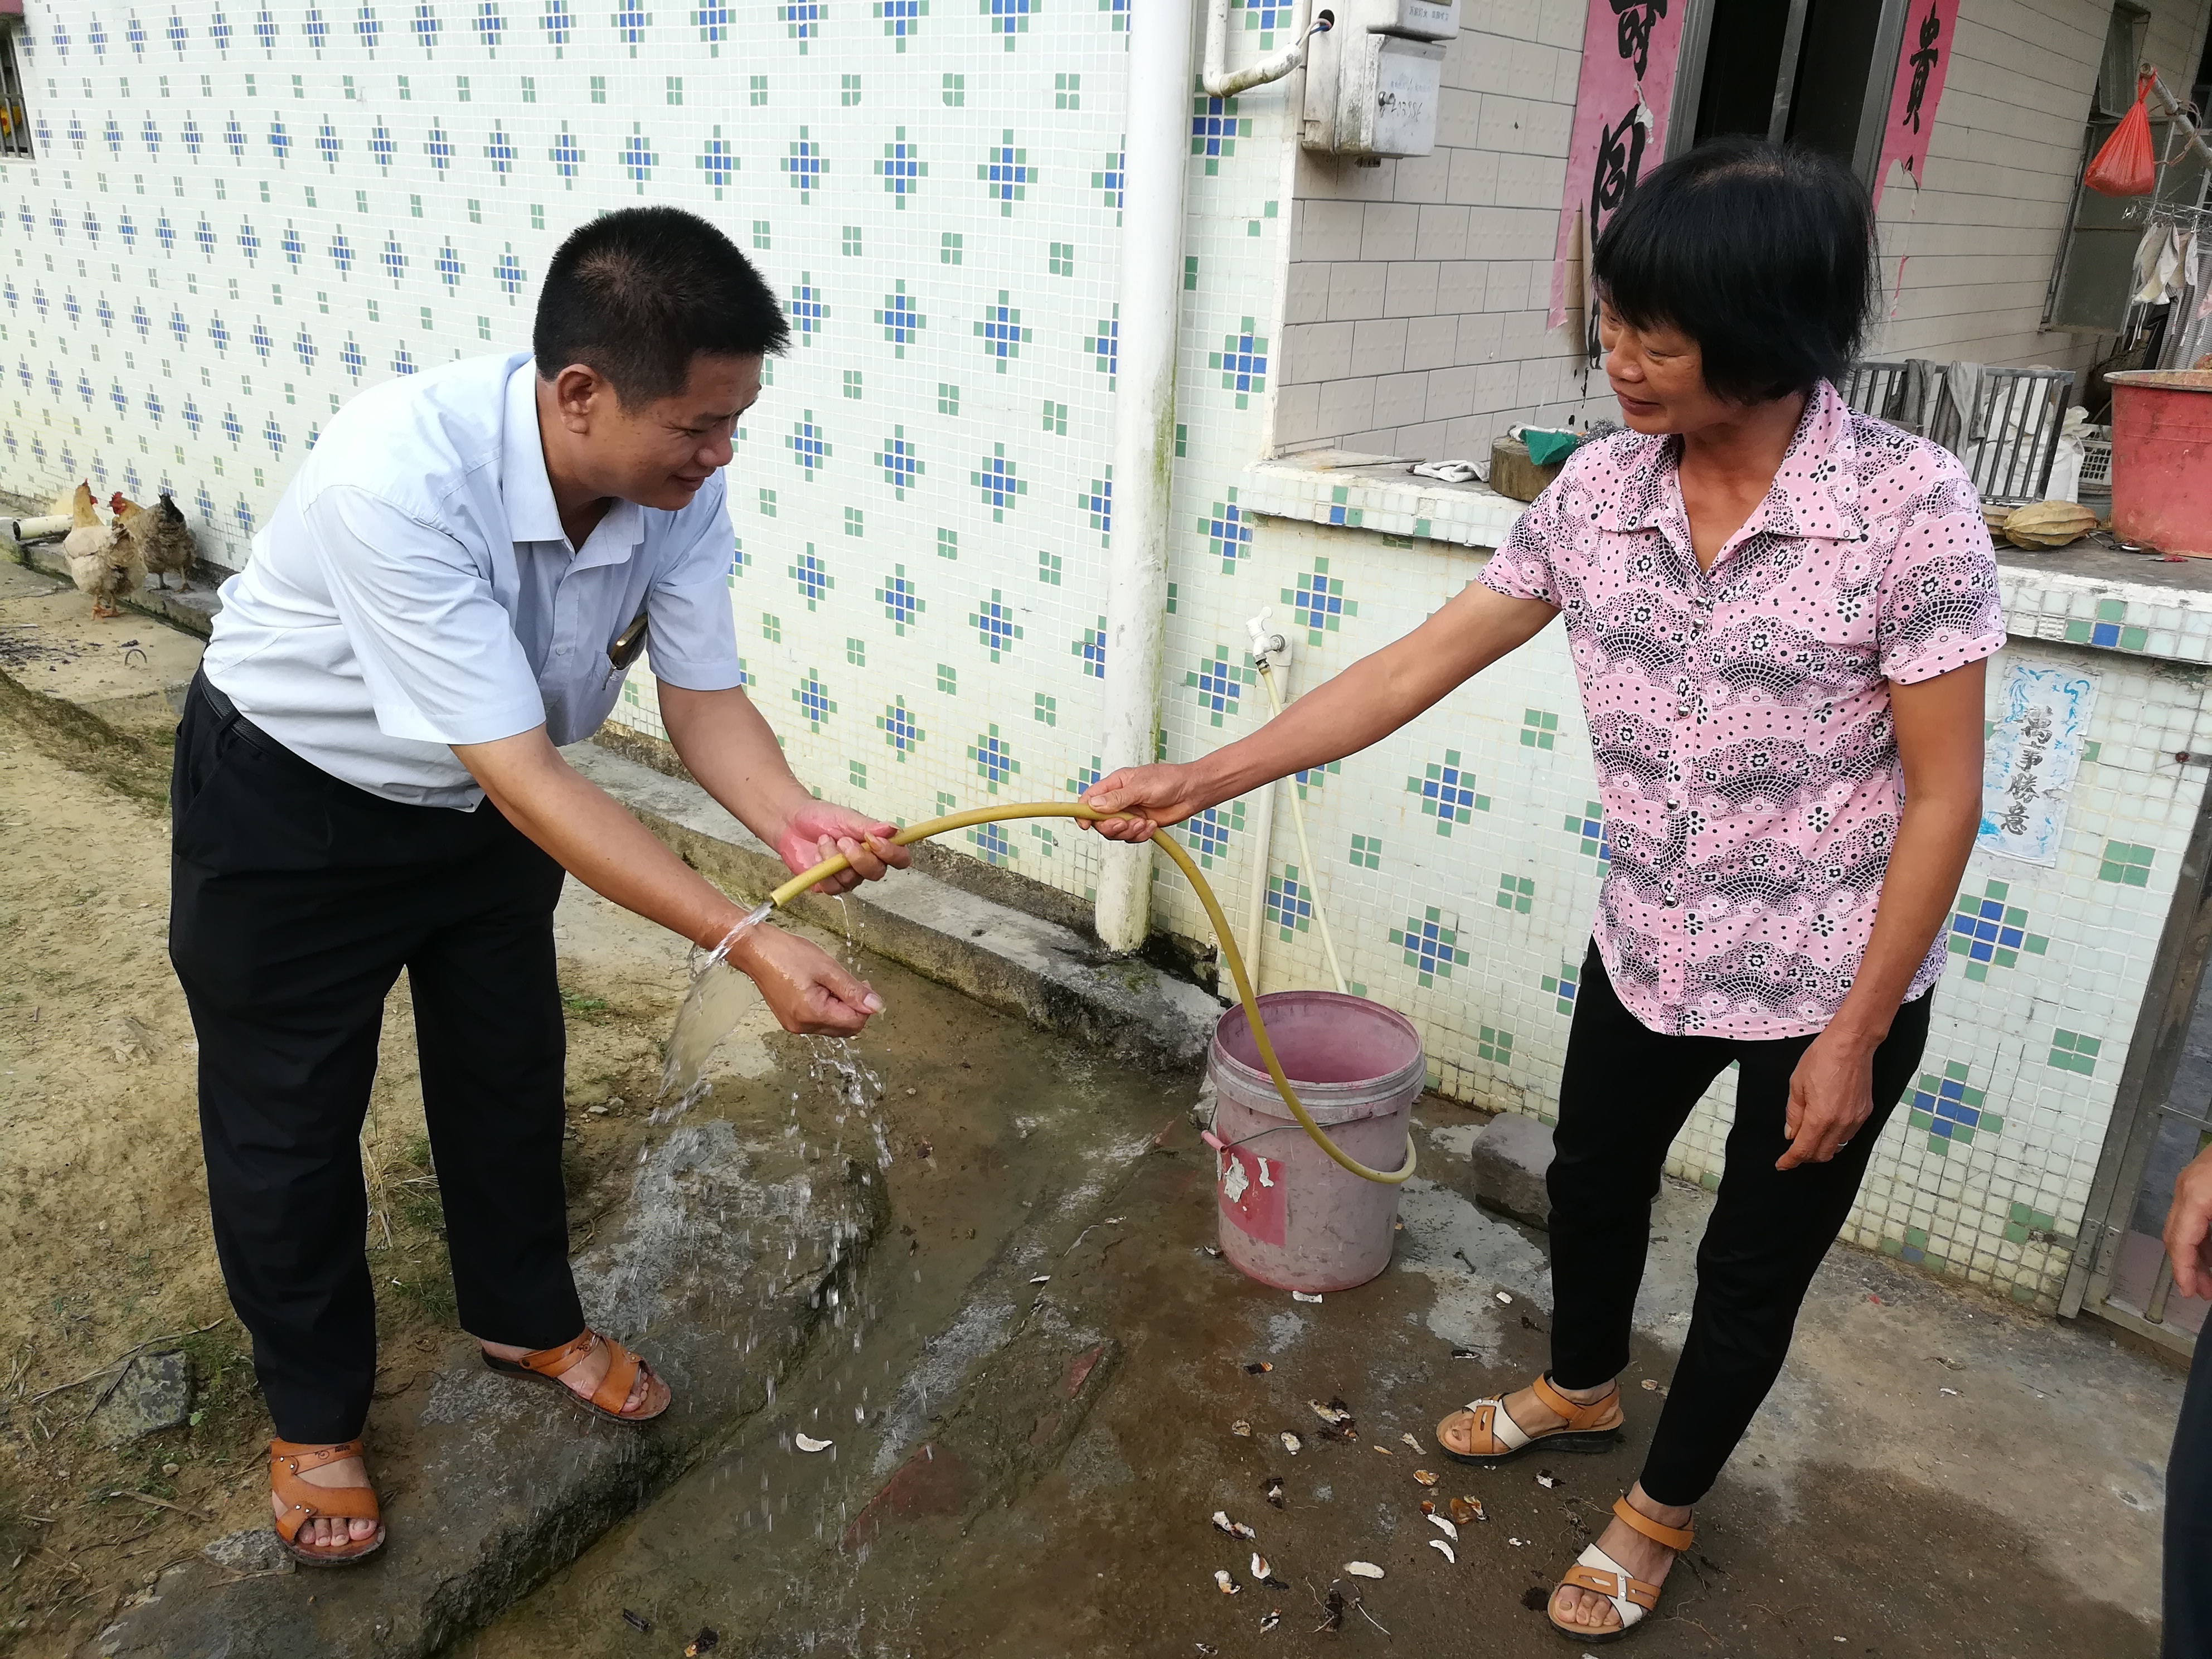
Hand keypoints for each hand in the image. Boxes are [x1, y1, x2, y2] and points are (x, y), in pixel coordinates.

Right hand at [733, 924, 884, 1034]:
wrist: (754, 950)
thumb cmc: (787, 954)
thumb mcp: (826, 968)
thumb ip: (853, 990)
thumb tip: (876, 1006)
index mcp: (812, 1014)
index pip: (854, 1023)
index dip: (864, 1005)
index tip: (861, 984)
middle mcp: (802, 1026)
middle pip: (844, 1028)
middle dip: (852, 1007)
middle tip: (848, 981)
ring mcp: (794, 1025)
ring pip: (832, 1025)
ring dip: (839, 1007)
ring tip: (829, 982)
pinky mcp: (789, 1019)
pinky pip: (818, 1020)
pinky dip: (826, 1007)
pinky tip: (819, 987)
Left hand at [775, 801, 909, 894]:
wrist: (791, 823)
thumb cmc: (821, 817)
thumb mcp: (846, 817)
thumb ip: (869, 825)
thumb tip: (893, 829)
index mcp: (876, 846)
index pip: (899, 858)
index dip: (891, 853)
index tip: (873, 840)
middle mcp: (866, 864)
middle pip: (877, 873)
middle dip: (859, 858)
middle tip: (842, 840)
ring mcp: (848, 877)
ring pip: (852, 880)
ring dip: (834, 858)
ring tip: (823, 840)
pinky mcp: (829, 885)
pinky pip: (833, 887)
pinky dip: (822, 869)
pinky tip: (816, 856)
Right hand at [1078, 763, 1214, 841]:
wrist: (1192, 791)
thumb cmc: (1169, 780)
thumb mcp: (1141, 786)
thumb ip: (1117, 798)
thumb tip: (1094, 805)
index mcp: (1114, 785)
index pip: (1089, 799)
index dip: (1083, 812)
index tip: (1085, 824)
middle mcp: (1119, 801)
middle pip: (1100, 821)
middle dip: (1111, 826)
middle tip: (1124, 824)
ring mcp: (1129, 814)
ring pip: (1116, 832)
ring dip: (1129, 832)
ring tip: (1144, 823)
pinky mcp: (1140, 825)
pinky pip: (1132, 837)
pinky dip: (1141, 835)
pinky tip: (1152, 826)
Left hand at [1777, 1027, 1877, 1169]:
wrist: (1851, 1044)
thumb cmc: (1822, 1059)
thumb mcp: (1796, 1085)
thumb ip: (1794, 1114)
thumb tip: (1791, 1134)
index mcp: (1821, 1118)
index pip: (1804, 1150)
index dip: (1791, 1160)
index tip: (1782, 1164)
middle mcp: (1841, 1124)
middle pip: (1822, 1154)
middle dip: (1806, 1156)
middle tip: (1793, 1151)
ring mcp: (1856, 1120)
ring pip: (1837, 1147)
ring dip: (1822, 1148)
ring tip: (1809, 1137)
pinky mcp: (1865, 1113)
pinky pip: (1849, 1135)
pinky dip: (1835, 1137)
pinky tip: (1827, 1126)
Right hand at [2166, 1145, 2211, 1301]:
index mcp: (2195, 1196)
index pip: (2180, 1241)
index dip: (2184, 1271)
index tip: (2190, 1292)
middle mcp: (2187, 1187)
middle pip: (2176, 1234)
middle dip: (2189, 1266)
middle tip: (2204, 1291)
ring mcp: (2193, 1180)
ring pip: (2185, 1223)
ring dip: (2197, 1251)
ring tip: (2211, 1273)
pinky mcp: (2203, 1176)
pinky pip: (2195, 1211)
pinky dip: (2203, 1233)